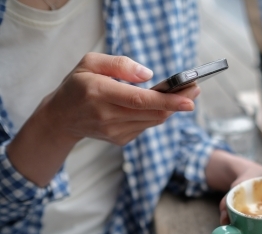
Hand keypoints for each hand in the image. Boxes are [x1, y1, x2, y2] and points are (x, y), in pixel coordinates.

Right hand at [36, 52, 199, 145]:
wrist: (62, 118)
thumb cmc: (78, 85)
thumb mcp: (90, 62)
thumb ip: (120, 64)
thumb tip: (148, 75)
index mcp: (100, 93)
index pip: (140, 100)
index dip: (168, 100)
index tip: (190, 99)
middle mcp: (108, 116)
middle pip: (153, 112)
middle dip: (179, 102)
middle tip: (196, 88)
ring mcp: (114, 132)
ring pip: (154, 121)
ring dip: (172, 108)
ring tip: (186, 94)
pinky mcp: (120, 140)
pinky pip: (146, 126)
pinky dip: (156, 114)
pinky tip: (160, 104)